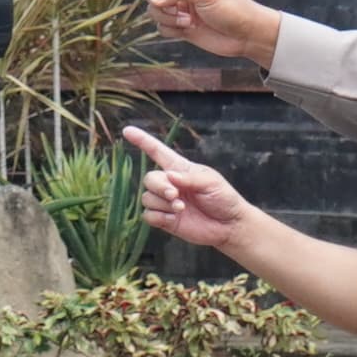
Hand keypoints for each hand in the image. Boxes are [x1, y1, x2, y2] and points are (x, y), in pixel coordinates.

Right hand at [120, 127, 253, 251]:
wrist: (229, 225)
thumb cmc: (224, 198)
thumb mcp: (211, 182)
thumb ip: (189, 178)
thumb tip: (169, 177)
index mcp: (180, 169)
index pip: (157, 152)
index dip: (142, 141)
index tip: (127, 131)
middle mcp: (170, 184)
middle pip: (149, 178)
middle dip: (159, 186)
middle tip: (175, 194)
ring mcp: (166, 202)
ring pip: (147, 198)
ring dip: (162, 203)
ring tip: (181, 208)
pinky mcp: (165, 220)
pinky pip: (148, 216)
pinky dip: (160, 217)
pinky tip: (175, 219)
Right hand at [121, 0, 281, 65]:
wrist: (245, 35)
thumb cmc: (233, 7)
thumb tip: (155, 0)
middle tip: (171, 5)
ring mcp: (177, 6)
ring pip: (152, 9)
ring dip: (167, 17)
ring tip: (188, 21)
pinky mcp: (178, 25)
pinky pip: (160, 26)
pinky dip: (171, 30)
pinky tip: (188, 30)